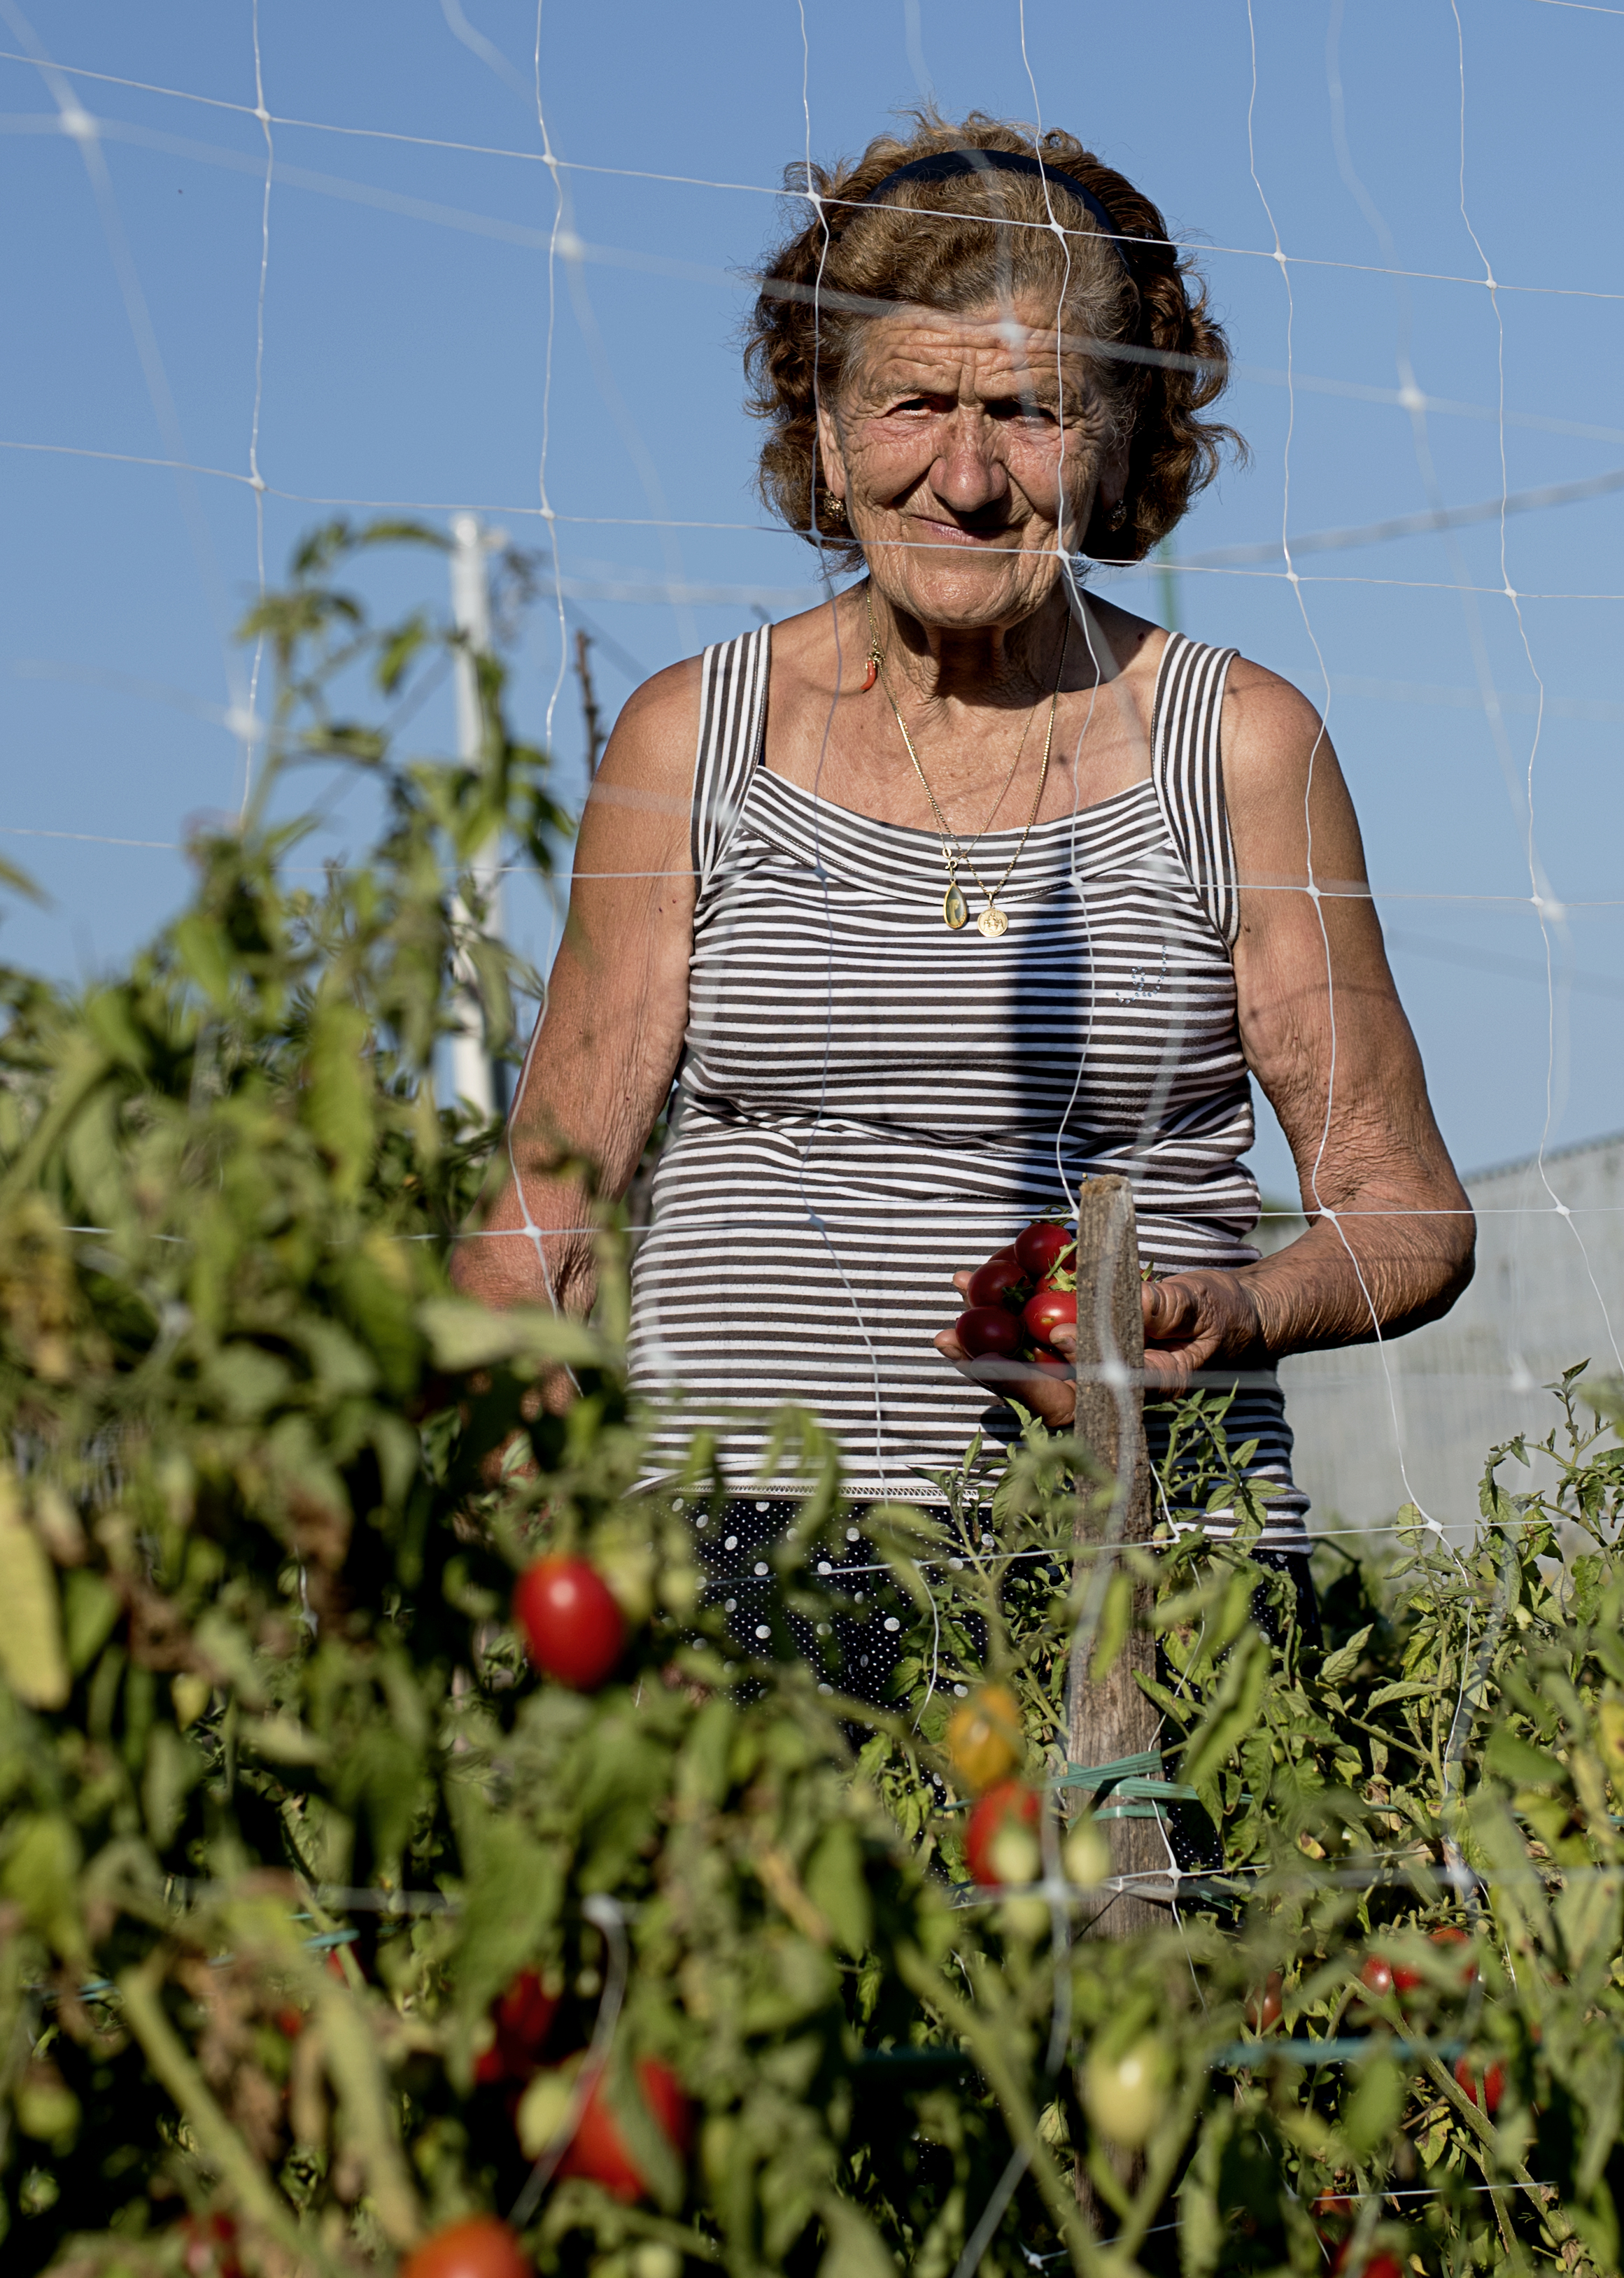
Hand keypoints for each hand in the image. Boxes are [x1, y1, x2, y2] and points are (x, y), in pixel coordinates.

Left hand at [934, 1266, 1267, 1416]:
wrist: (1234, 1314)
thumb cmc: (1221, 1315)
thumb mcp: (1198, 1307)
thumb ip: (1153, 1310)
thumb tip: (1088, 1319)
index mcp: (1136, 1391)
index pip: (1080, 1397)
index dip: (1045, 1377)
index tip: (1025, 1342)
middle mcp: (1104, 1389)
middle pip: (1036, 1390)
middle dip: (990, 1366)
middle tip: (949, 1341)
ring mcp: (1089, 1369)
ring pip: (1027, 1364)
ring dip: (986, 1339)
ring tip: (953, 1306)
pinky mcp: (1081, 1345)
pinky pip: (1034, 1339)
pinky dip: (1006, 1313)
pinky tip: (978, 1281)